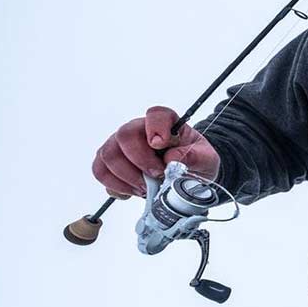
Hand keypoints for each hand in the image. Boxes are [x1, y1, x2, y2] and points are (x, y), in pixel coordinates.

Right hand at [92, 106, 220, 197]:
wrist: (187, 174)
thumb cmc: (194, 161)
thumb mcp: (206, 159)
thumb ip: (195, 157)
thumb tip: (172, 159)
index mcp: (164, 123)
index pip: (156, 114)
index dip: (156, 128)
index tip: (161, 145)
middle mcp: (138, 130)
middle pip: (124, 136)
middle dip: (140, 161)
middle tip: (157, 176)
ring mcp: (120, 146)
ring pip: (108, 155)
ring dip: (127, 177)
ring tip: (146, 188)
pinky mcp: (110, 164)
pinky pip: (101, 172)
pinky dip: (117, 187)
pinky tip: (134, 192)